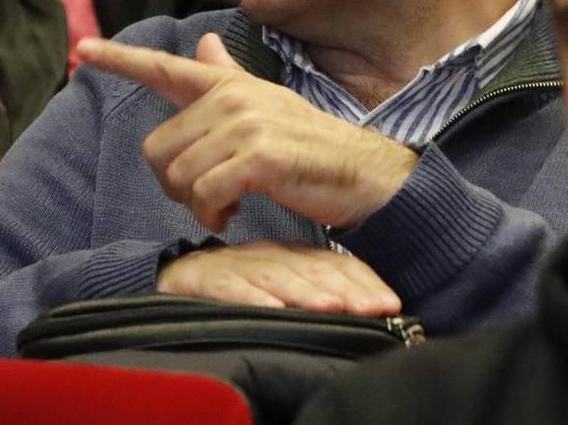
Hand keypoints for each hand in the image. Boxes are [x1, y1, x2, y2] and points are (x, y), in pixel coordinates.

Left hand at [76, 32, 418, 232]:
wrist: (364, 174)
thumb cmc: (310, 148)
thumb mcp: (268, 107)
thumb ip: (229, 79)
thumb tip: (207, 43)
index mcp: (230, 86)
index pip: (166, 67)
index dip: (120, 58)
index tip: (82, 48)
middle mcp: (232, 97)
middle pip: (158, 148)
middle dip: (175, 184)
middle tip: (210, 196)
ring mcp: (245, 123)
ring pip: (178, 176)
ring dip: (198, 204)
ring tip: (230, 204)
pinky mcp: (257, 155)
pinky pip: (205, 193)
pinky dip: (216, 213)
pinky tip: (237, 212)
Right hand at [158, 241, 400, 315]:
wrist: (177, 275)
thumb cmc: (237, 285)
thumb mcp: (283, 285)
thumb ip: (314, 292)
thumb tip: (365, 311)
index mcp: (294, 256)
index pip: (336, 265)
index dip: (364, 283)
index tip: (391, 304)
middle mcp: (272, 256)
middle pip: (313, 270)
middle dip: (346, 291)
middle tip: (373, 308)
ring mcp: (240, 265)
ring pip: (278, 277)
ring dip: (307, 294)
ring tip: (332, 308)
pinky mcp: (206, 277)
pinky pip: (231, 287)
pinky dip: (252, 298)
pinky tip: (272, 310)